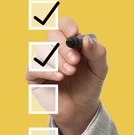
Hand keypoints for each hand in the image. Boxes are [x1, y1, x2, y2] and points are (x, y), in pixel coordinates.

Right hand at [26, 17, 107, 134]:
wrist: (82, 109)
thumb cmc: (89, 86)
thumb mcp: (100, 69)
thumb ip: (97, 53)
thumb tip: (86, 39)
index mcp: (70, 43)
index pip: (63, 25)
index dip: (67, 26)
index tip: (74, 34)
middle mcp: (54, 49)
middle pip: (52, 35)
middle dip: (64, 47)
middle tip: (75, 61)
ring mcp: (43, 62)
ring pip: (42, 50)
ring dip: (58, 60)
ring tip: (71, 72)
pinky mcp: (34, 76)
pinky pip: (33, 67)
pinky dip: (47, 70)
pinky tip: (59, 77)